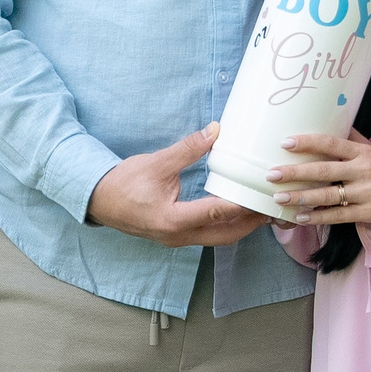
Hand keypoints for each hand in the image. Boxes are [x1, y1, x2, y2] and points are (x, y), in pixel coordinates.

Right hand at [88, 124, 267, 246]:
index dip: (244, 203)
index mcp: (174, 220)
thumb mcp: (156, 162)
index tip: (264, 192)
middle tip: (273, 204)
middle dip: (252, 221)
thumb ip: (188, 149)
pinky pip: (210, 235)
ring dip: (242, 226)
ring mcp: (178, 240)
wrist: (97, 200)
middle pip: (227, 234)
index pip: (218, 212)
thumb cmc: (123, 183)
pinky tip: (237, 211)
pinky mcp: (177, 236)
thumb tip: (215, 131)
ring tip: (261, 208)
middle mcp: (179, 236)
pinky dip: (227, 225)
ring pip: (220, 238)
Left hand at [270, 131, 370, 229]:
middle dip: (295, 172)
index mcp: (363, 152)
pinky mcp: (367, 213)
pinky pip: (337, 216)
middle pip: (323, 170)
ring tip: (279, 198)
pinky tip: (300, 217)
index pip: (330, 143)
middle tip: (271, 174)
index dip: (307, 142)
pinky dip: (317, 217)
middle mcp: (362, 171)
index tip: (285, 143)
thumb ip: (354, 140)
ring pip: (326, 195)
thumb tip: (333, 120)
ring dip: (300, 197)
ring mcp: (364, 193)